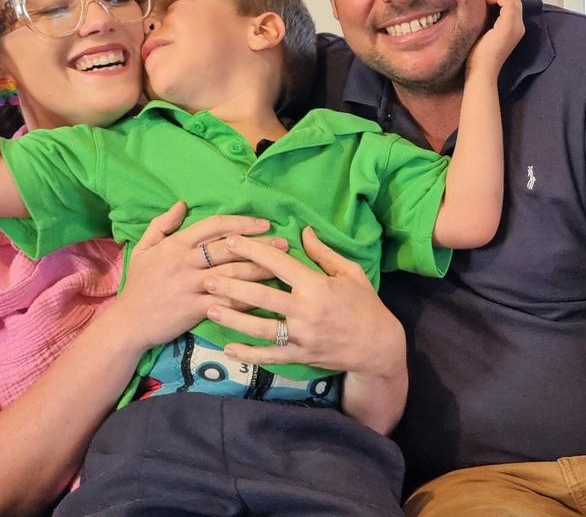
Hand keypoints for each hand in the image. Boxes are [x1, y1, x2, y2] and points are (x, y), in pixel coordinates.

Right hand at [113, 202, 287, 349]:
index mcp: (176, 245)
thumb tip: (182, 204)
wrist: (127, 322)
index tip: (263, 224)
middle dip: (259, 245)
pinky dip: (248, 299)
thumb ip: (162, 225)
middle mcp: (185, 262)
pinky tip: (266, 297)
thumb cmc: (137, 285)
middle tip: (283, 244)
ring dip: (259, 269)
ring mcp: (191, 285)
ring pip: (232, 274)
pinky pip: (227, 302)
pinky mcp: (195, 309)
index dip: (241, 222)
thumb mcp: (142, 249)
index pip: (213, 226)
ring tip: (282, 268)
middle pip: (229, 248)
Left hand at [204, 226, 402, 377]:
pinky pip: (270, 356)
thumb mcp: (350, 272)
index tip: (231, 241)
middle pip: (262, 296)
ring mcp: (303, 336)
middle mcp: (307, 311)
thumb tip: (303, 230)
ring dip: (233, 318)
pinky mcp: (301, 356)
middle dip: (233, 286)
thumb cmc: (365, 304)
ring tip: (210, 309)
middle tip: (207, 277)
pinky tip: (228, 349)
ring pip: (261, 328)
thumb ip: (323, 253)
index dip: (253, 251)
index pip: (279, 264)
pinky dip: (248, 353)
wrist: (378, 346)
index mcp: (317, 286)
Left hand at [466, 0, 524, 78]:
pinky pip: (508, 2)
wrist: (480, 72)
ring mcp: (516, 26)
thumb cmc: (477, 56)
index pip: (512, 3)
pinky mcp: (509, 26)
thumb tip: (477, 1)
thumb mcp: (482, 31)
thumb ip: (485, 17)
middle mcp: (518, 26)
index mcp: (513, 28)